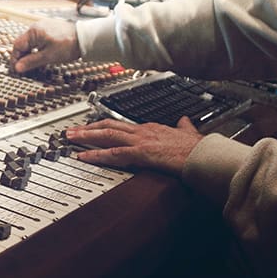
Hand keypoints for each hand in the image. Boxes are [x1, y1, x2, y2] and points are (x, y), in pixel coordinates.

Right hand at [10, 19, 80, 72]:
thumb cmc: (68, 45)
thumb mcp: (48, 57)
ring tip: (32, 64)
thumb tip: (17, 67)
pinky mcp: (49, 30)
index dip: (15, 59)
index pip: (17, 46)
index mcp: (34, 32)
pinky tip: (40, 56)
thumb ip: (31, 62)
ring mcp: (43, 27)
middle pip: (22, 43)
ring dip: (29, 53)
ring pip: (30, 42)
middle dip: (22, 56)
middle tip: (23, 69)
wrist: (85, 38)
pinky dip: (36, 48)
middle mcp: (36, 27)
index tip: (16, 69)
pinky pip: (37, 40)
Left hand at [65, 117, 203, 174]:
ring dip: (86, 136)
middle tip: (71, 130)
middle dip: (88, 128)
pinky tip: (83, 156)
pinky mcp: (142, 153)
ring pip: (107, 135)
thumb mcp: (189, 133)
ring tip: (70, 138)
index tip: (93, 127)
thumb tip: (183, 122)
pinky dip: (96, 155)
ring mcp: (141, 141)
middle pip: (109, 125)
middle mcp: (143, 131)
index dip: (106, 125)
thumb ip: (183, 127)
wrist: (206, 155)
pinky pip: (114, 153)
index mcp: (152, 128)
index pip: (123, 125)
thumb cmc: (199, 148)